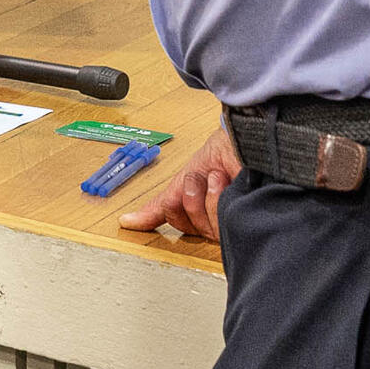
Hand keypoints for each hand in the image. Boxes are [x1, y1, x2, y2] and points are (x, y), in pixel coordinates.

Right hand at [117, 120, 239, 240]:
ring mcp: (231, 225)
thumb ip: (160, 205)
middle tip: (201, 178)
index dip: (173, 205)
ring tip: (217, 178)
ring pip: (202, 227)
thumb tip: (126, 221)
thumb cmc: (222, 153)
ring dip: (204, 195)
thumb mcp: (182, 180)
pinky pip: (217, 226)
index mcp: (201, 214)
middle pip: (185, 226)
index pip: (176, 221)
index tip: (168, 197)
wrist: (243, 141)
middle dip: (188, 196)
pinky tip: (227, 186)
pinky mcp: (243, 225)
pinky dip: (216, 198)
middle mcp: (216, 222)